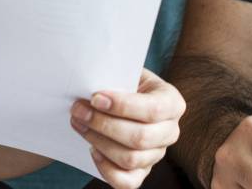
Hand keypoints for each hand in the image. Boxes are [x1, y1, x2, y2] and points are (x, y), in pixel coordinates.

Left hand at [71, 68, 184, 187]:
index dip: (122, 106)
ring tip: (79, 124)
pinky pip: (126, 182)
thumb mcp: (128, 73)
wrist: (128, 100)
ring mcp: (157, 154)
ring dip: (99, 142)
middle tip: (78, 111)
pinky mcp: (143, 172)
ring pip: (130, 159)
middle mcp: (170, 131)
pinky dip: (106, 169)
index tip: (95, 97)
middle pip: (140, 138)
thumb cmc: (127, 84)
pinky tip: (92, 150)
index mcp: (172, 102)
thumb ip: (116, 78)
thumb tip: (90, 83)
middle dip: (103, 125)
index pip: (152, 110)